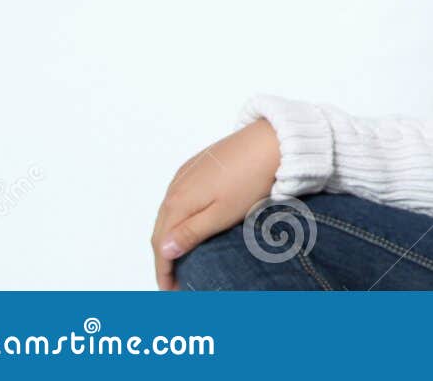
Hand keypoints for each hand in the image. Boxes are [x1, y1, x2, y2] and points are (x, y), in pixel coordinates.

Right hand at [150, 118, 280, 289]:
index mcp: (178, 201)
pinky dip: (178, 216)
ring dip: (170, 236)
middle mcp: (176, 185)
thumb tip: (162, 251)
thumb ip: (190, 233)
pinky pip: (179, 196)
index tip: (170, 293)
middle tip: (175, 281)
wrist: (273, 140)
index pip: (160, 245)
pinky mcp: (199, 163)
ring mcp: (187, 172)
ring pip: (168, 212)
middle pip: (160, 229)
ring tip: (182, 257)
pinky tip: (190, 223)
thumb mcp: (222, 214)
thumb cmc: (251, 179)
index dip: (163, 272)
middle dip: (164, 258)